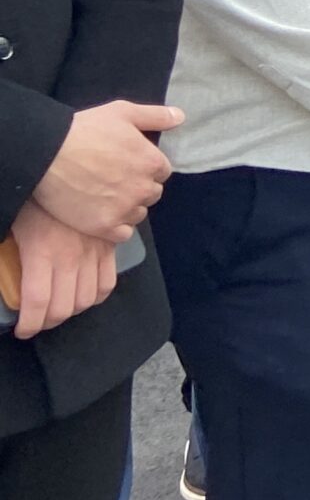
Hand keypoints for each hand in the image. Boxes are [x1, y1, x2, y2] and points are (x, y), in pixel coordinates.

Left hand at [8, 201, 119, 338]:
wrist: (65, 169)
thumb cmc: (32, 198)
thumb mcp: (11, 225)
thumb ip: (7, 255)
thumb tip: (4, 274)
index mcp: (41, 254)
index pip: (37, 304)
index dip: (29, 325)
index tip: (22, 330)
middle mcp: (70, 258)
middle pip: (64, 308)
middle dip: (47, 322)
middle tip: (38, 320)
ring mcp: (93, 252)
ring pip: (87, 299)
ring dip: (71, 310)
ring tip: (58, 308)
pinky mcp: (108, 246)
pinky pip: (107, 282)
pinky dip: (95, 296)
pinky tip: (82, 294)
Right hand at [31, 100, 181, 241]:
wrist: (45, 155)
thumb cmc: (84, 129)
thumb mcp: (123, 112)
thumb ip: (155, 116)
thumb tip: (180, 117)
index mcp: (152, 162)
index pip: (161, 172)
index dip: (144, 169)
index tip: (125, 165)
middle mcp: (143, 188)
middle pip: (151, 194)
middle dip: (137, 188)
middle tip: (112, 181)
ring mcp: (124, 209)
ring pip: (138, 214)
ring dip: (127, 208)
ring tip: (103, 197)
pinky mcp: (104, 227)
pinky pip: (123, 234)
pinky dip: (116, 227)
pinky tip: (102, 215)